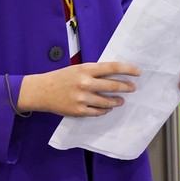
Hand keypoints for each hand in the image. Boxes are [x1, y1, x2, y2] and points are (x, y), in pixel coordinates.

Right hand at [18, 62, 140, 116]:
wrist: (41, 91)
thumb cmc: (61, 78)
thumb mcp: (78, 69)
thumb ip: (95, 71)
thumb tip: (116, 73)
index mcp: (86, 69)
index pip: (112, 68)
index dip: (128, 69)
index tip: (138, 72)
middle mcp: (85, 83)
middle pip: (113, 86)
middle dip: (127, 87)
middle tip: (132, 88)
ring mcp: (82, 98)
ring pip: (108, 101)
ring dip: (117, 101)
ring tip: (120, 100)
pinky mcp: (78, 111)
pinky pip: (98, 112)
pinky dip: (105, 110)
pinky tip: (107, 108)